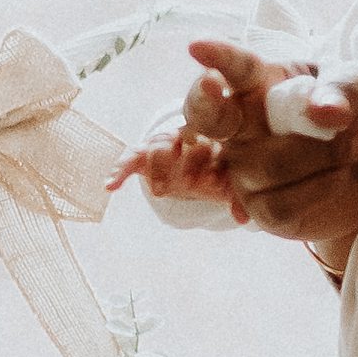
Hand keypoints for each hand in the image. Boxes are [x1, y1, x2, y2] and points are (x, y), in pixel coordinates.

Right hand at [109, 126, 233, 210]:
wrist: (188, 157)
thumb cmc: (213, 169)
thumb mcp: (226, 182)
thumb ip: (236, 197)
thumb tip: (247, 221)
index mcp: (213, 138)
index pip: (214, 142)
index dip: (215, 160)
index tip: (215, 180)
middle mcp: (187, 135)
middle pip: (187, 139)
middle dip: (188, 161)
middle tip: (190, 184)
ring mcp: (164, 142)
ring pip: (159, 146)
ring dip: (159, 169)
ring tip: (160, 193)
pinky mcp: (142, 151)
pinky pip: (129, 157)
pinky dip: (118, 170)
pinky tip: (110, 186)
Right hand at [181, 37, 357, 260]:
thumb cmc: (352, 113)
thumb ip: (344, 91)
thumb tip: (324, 112)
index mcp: (261, 84)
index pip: (235, 67)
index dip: (218, 56)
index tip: (199, 46)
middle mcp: (242, 124)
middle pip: (206, 115)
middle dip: (204, 102)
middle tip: (212, 86)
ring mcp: (244, 167)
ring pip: (264, 166)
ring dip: (320, 157)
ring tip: (346, 148)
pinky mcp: (259, 207)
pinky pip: (279, 205)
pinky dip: (322, 190)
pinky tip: (339, 176)